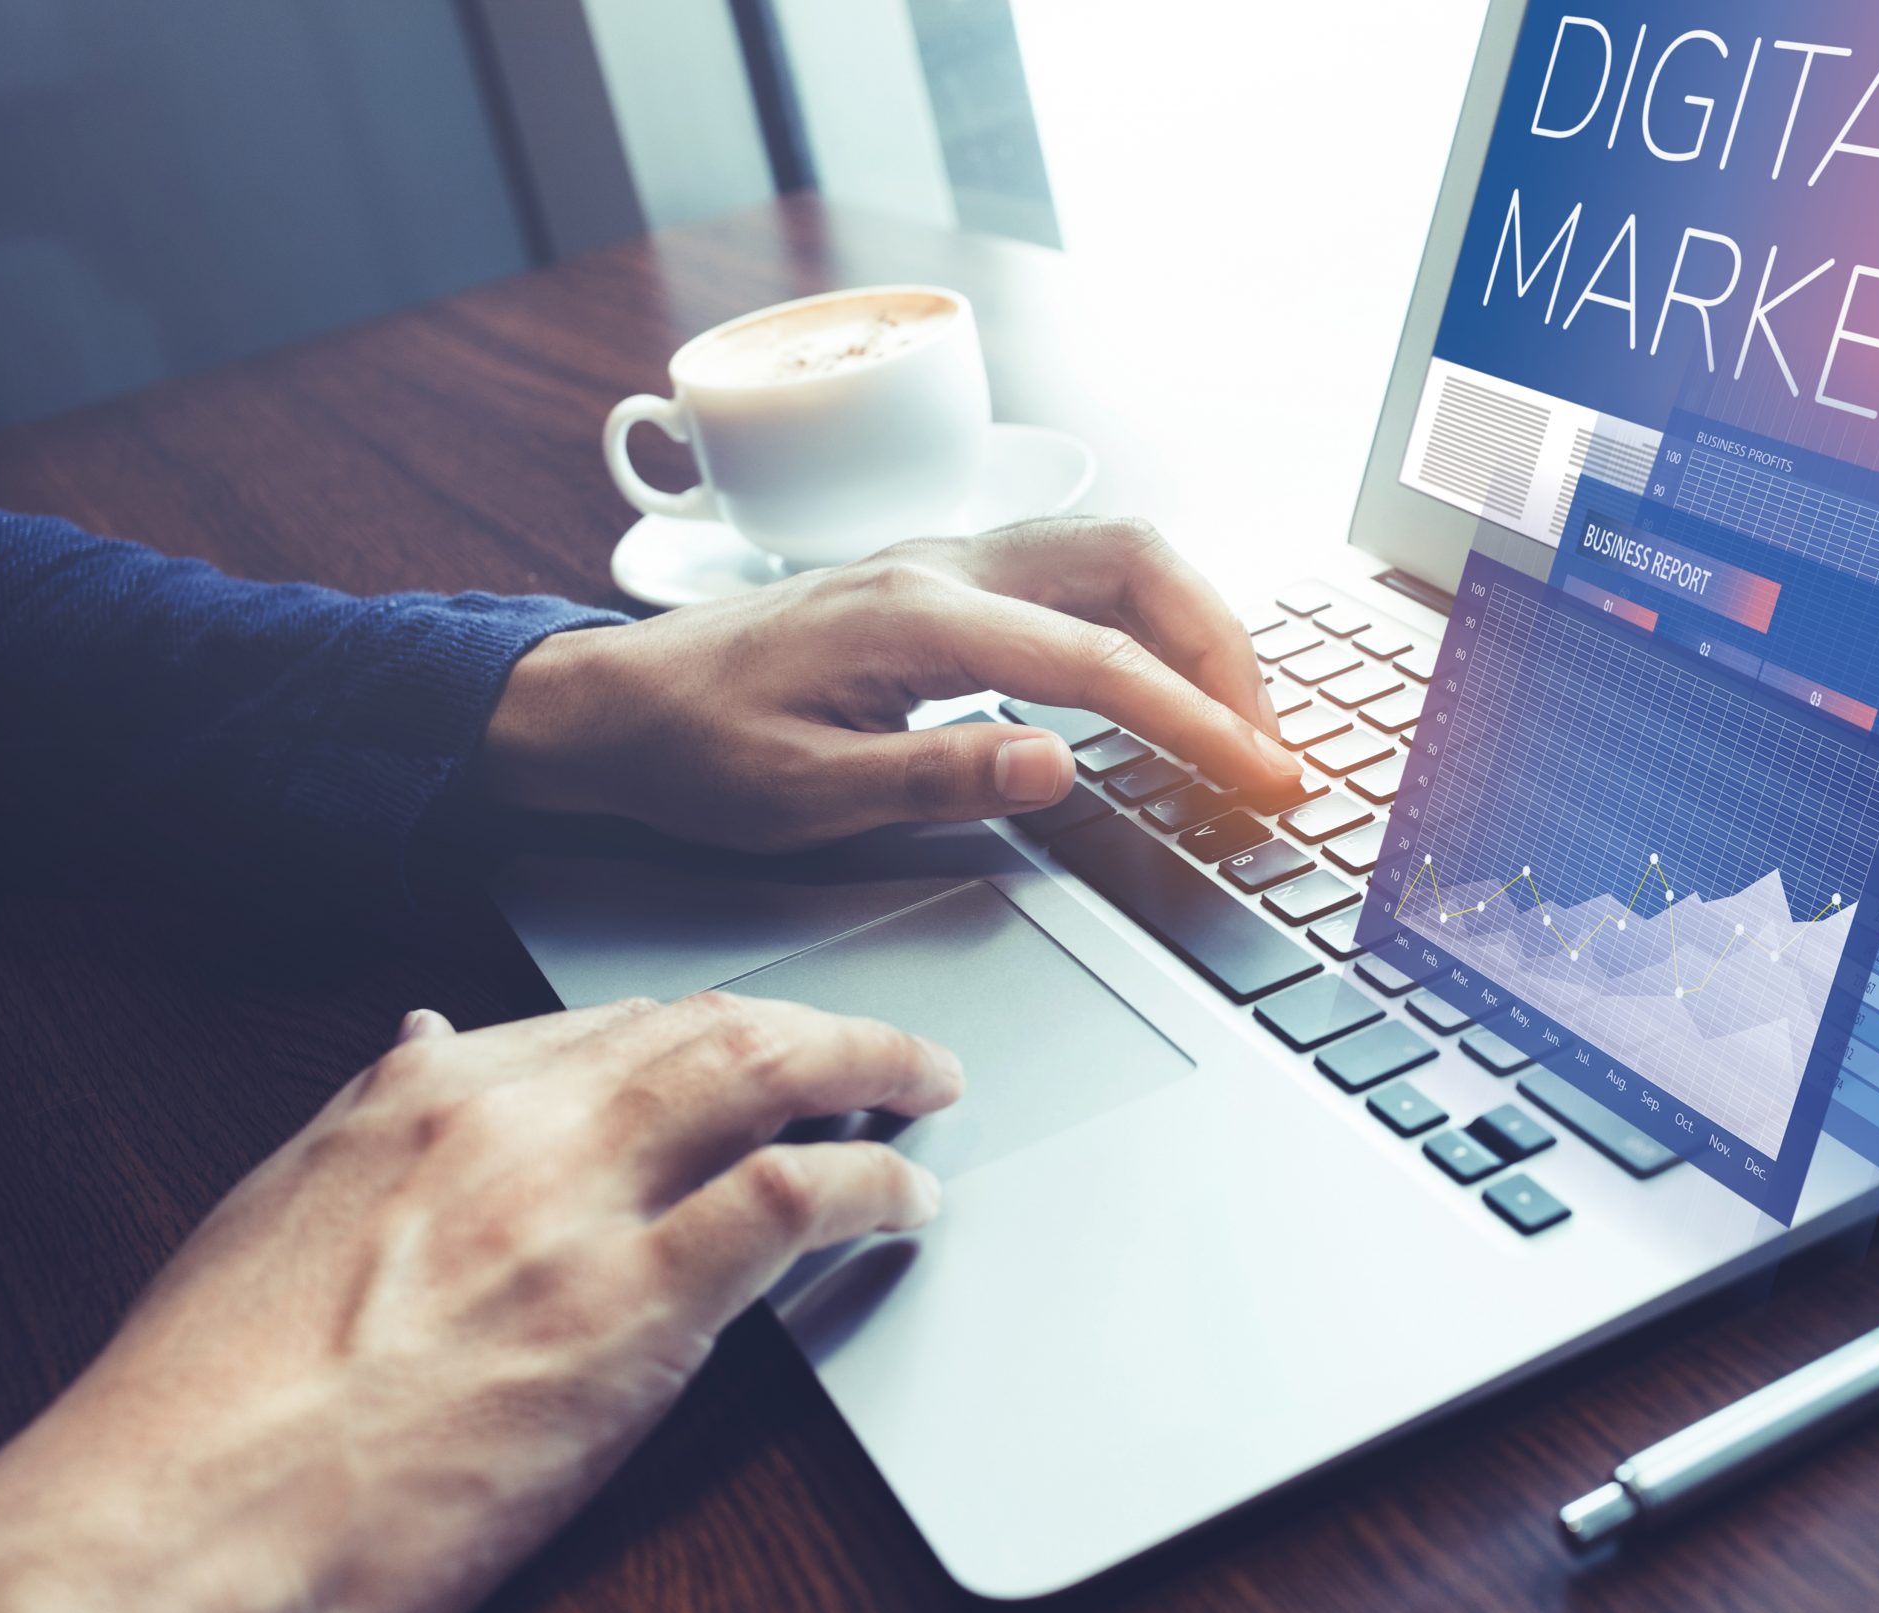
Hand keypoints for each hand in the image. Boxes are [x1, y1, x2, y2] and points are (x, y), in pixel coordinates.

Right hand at [0, 995, 957, 1612]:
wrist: (150, 1534)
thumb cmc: (198, 1404)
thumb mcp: (276, 1211)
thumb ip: (372, 1115)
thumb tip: (423, 1035)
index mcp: (420, 1097)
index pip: (611, 1023)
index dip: (712, 1028)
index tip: (761, 1043)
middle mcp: (507, 1124)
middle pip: (709, 1026)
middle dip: (818, 1024)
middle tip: (885, 1048)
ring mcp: (572, 1212)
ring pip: (764, 1073)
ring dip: (870, 1066)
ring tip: (924, 1088)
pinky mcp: (625, 1313)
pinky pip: (791, 1200)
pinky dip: (872, 1182)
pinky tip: (907, 1200)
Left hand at [479, 517, 1300, 849]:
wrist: (612, 702)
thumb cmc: (694, 750)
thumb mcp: (801, 793)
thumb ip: (937, 773)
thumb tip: (1061, 762)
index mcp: (919, 617)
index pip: (1100, 660)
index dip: (1198, 721)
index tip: (1263, 775)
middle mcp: (947, 565)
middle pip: (1136, 563)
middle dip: (1224, 648)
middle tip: (1267, 743)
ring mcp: (949, 561)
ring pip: (1116, 553)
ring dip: (1195, 622)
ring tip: (1235, 713)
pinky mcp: (947, 581)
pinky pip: (1080, 573)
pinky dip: (1148, 617)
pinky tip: (1160, 679)